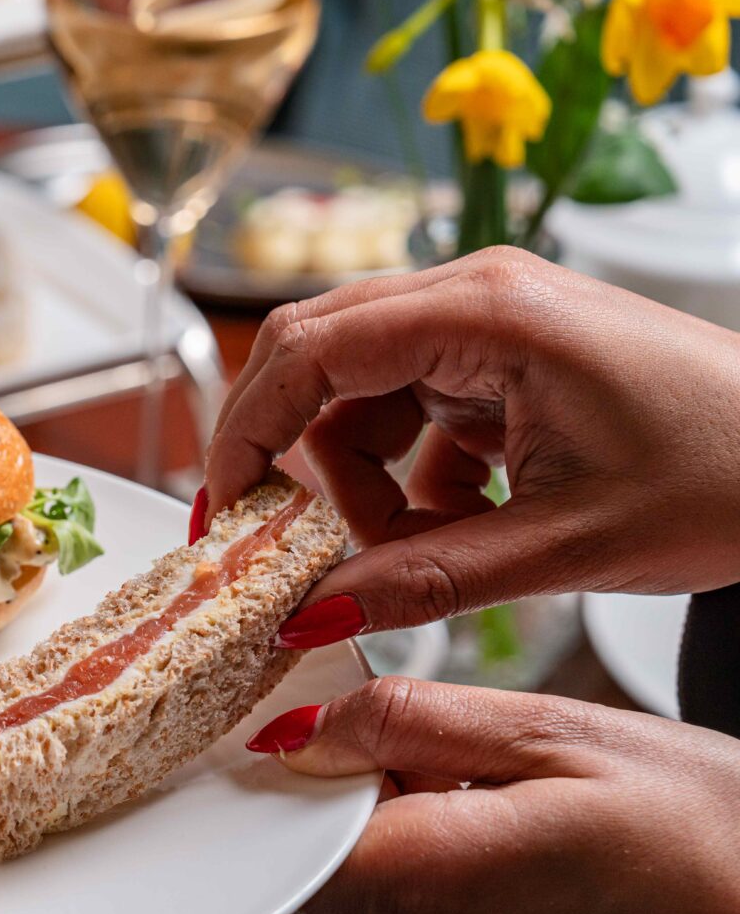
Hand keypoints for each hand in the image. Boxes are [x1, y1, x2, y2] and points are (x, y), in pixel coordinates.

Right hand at [202, 247, 739, 644]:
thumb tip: (309, 616)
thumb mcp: (561, 546)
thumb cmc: (731, 473)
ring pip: (358, 398)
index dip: (246, 433)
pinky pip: (408, 414)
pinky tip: (466, 526)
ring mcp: (488, 325)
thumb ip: (422, 582)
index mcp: (487, 312)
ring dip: (364, 484)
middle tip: (279, 543)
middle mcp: (475, 297)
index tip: (224, 515)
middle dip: (292, 458)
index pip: (308, 350)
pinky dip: (411, 480)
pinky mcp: (502, 360)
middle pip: (317, 361)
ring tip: (423, 550)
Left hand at [248, 678, 739, 913]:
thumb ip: (409, 722)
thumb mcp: (557, 736)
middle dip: (275, 785)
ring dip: (334, 805)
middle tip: (303, 701)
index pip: (253, 863)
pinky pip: (376, 887)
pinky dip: (378, 832)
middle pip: (278, 858)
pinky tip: (426, 779)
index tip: (211, 733)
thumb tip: (298, 725)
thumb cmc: (707, 841)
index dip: (217, 797)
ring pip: (326, 869)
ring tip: (383, 732)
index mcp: (418, 880)